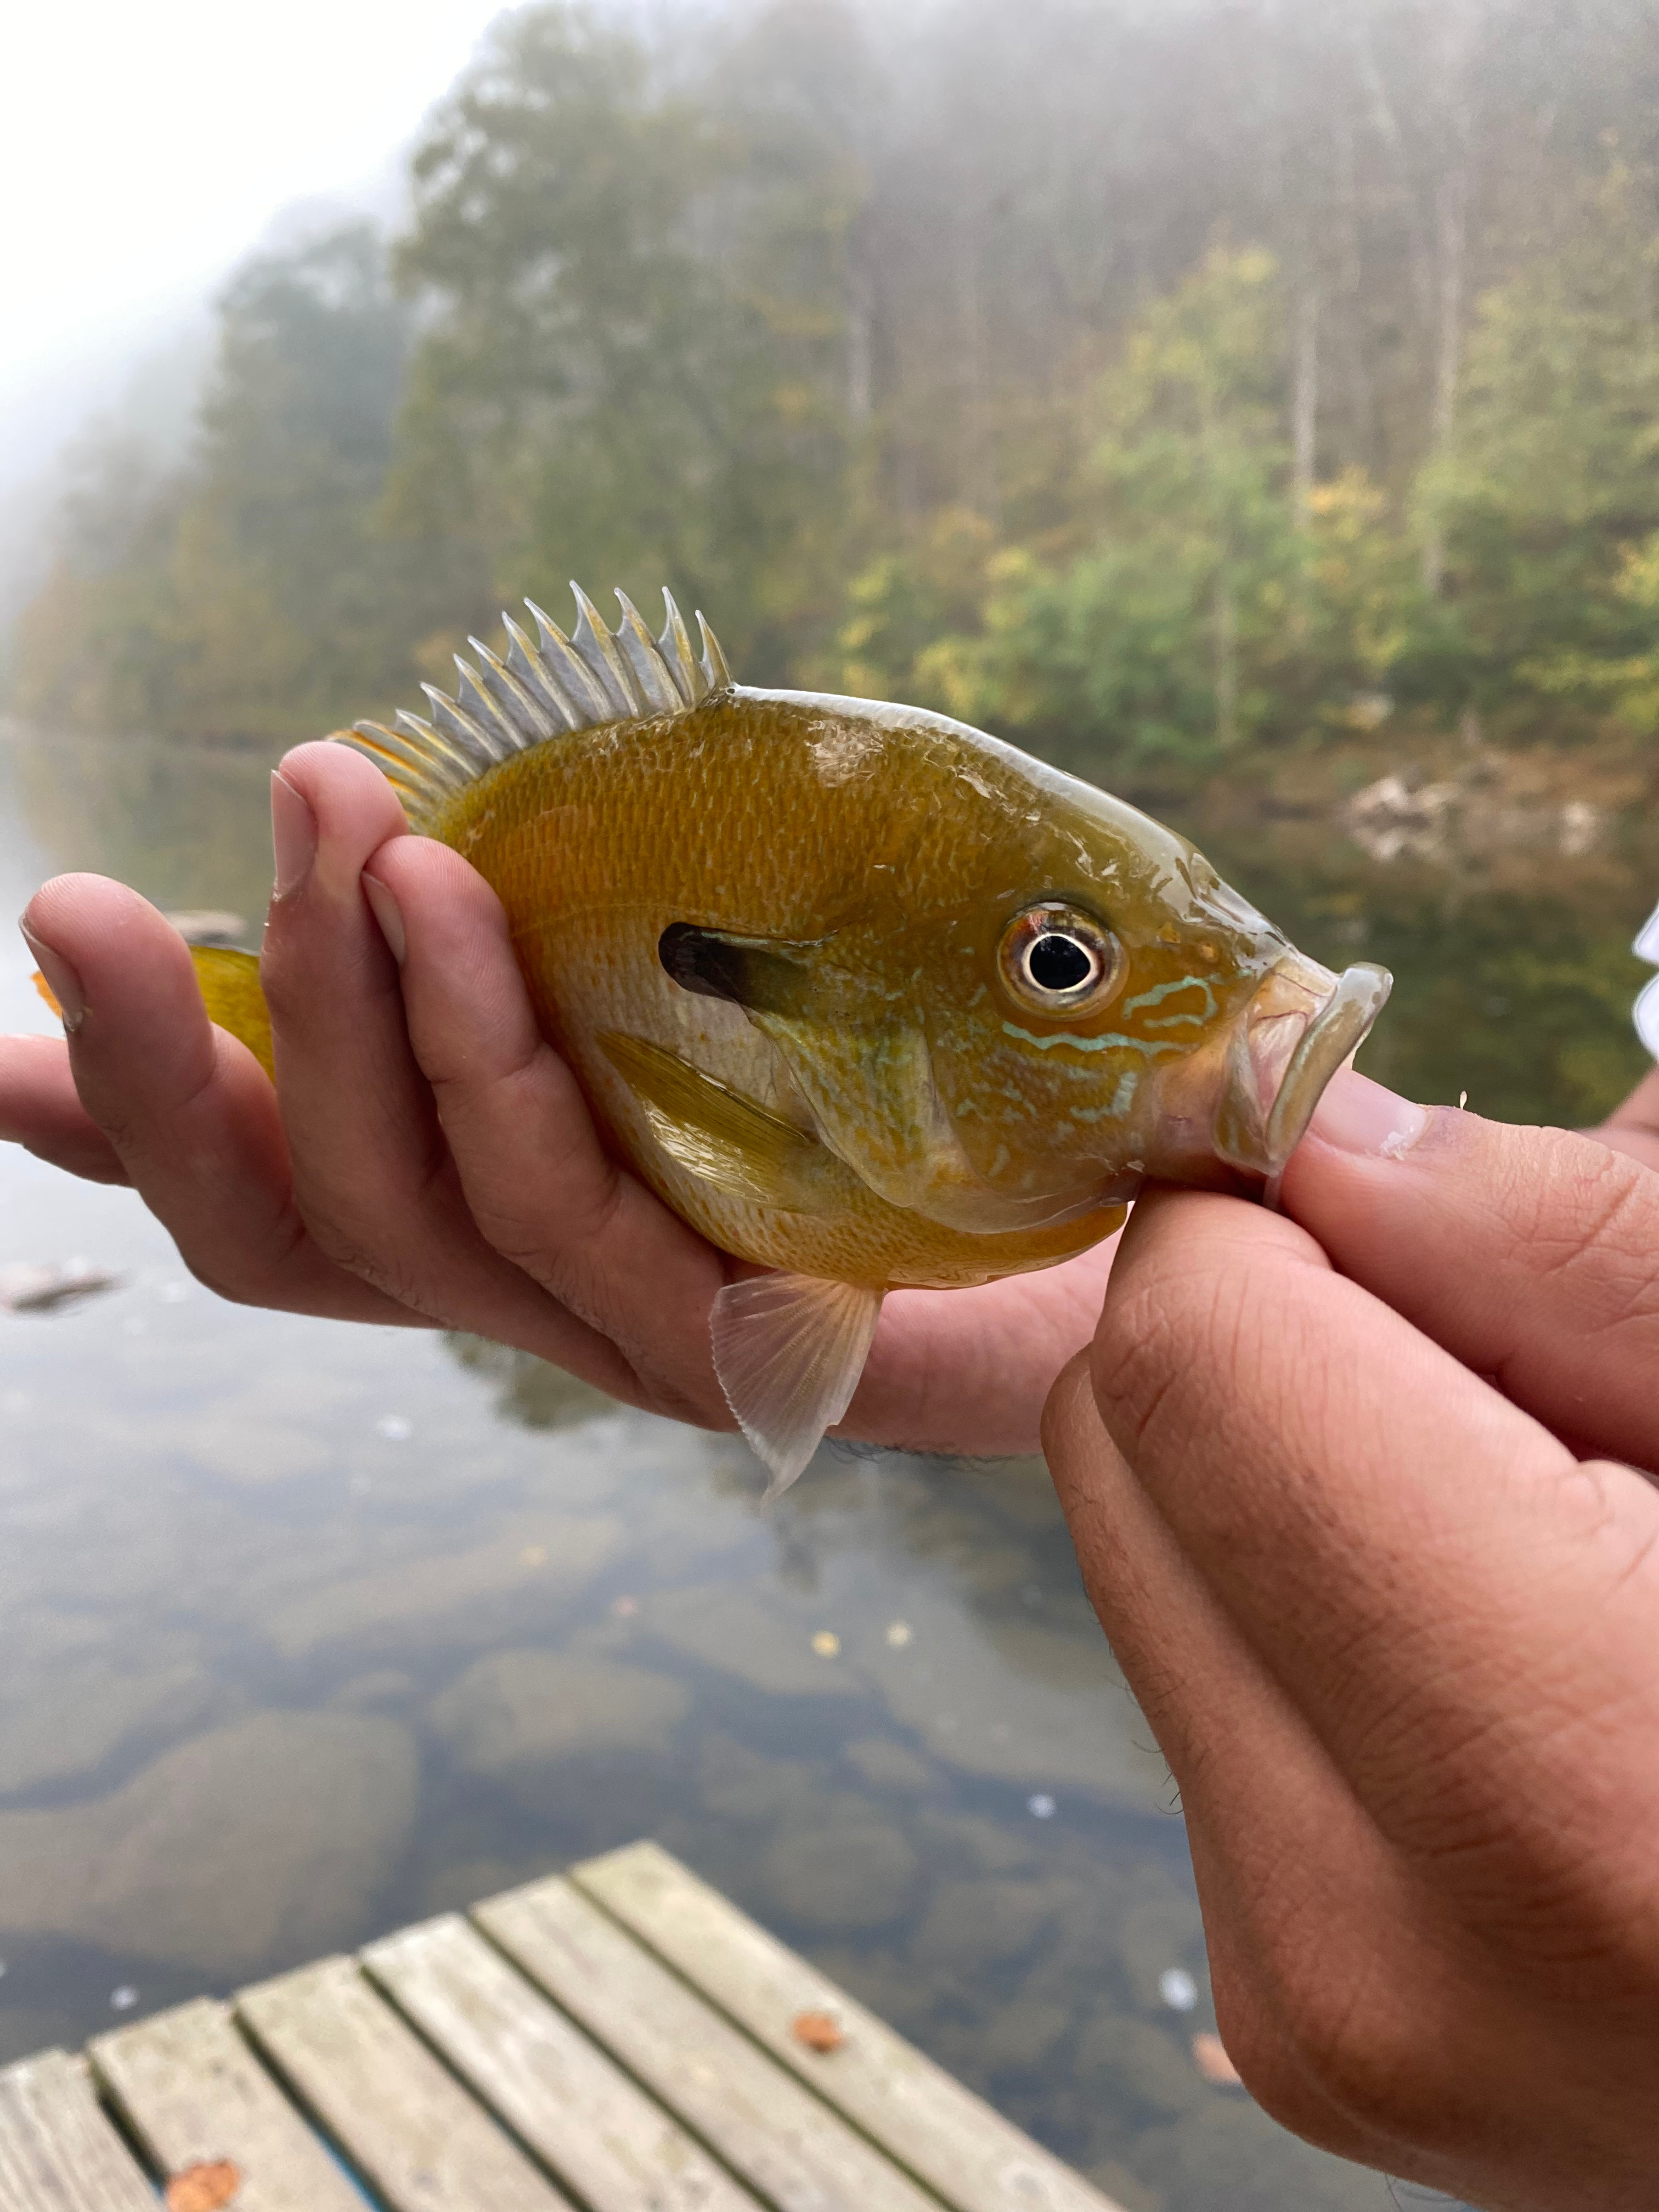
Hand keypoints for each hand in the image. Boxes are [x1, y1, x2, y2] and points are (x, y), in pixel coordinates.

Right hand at [1, 741, 1114, 1454]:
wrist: (1132, 1219)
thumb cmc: (903, 1067)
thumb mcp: (702, 962)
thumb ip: (569, 927)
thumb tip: (443, 811)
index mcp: (501, 1212)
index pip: (277, 1195)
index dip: (129, 1123)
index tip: (1, 1044)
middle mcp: (527, 1286)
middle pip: (294, 1222)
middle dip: (178, 1056)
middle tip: (79, 892)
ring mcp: (620, 1324)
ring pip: (412, 1211)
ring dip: (348, 1010)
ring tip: (338, 826)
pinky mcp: (739, 1338)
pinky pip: (573, 1215)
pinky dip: (494, 1064)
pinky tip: (461, 915)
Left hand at [1043, 1072, 1658, 2211]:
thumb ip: (1577, 1251)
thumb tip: (1317, 1126)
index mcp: (1552, 1772)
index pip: (1186, 1354)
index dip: (1278, 1221)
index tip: (1407, 1202)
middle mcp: (1372, 1936)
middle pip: (1123, 1451)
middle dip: (1281, 1342)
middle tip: (1524, 1376)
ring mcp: (1318, 2009)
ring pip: (1141, 1565)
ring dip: (1296, 1481)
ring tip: (1552, 1530)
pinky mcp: (1304, 2023)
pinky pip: (1203, 1697)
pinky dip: (1316, 1617)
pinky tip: (1513, 1652)